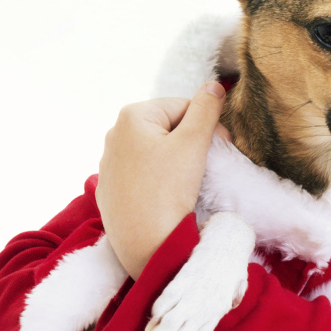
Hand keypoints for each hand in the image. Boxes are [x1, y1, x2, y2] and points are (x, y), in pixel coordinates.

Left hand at [96, 84, 227, 278]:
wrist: (145, 246)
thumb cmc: (168, 190)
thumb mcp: (193, 143)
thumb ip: (206, 109)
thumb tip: (214, 84)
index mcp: (131, 116)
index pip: (183, 105)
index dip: (207, 124)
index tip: (221, 146)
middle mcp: (114, 134)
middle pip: (168, 127)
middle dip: (191, 141)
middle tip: (206, 165)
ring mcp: (109, 164)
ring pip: (156, 150)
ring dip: (177, 159)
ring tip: (188, 182)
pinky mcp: (110, 189)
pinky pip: (143, 173)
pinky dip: (160, 178)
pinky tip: (168, 195)